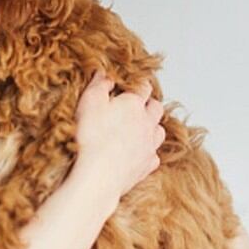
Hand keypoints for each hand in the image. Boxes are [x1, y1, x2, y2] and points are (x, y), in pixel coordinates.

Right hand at [73, 71, 164, 197]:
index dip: (138, 83)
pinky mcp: (146, 165)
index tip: (134, 83)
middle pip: (156, 108)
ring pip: (160, 131)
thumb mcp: (89, 102)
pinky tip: (140, 152)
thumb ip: (99, 85)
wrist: (98, 174)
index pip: (143, 87)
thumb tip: (104, 73)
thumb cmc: (91, 137)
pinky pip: (154, 155)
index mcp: (133, 104)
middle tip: (140, 104)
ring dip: (153, 126)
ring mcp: (148, 145)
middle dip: (150, 104)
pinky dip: (149, 151)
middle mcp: (146, 123)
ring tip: (142, 127)